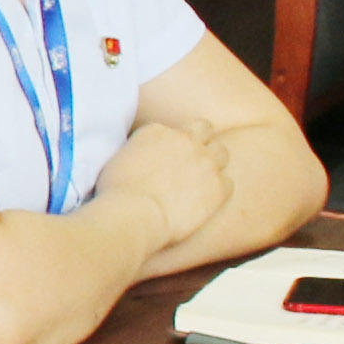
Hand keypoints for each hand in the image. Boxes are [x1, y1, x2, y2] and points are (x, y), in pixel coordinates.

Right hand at [93, 118, 221, 244]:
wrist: (133, 214)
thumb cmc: (115, 194)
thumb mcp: (117, 161)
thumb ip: (136, 152)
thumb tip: (139, 160)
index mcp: (157, 131)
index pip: (172, 130)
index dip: (171, 145)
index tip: (166, 160)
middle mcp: (184, 139)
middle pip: (203, 129)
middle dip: (200, 142)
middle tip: (191, 163)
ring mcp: (205, 160)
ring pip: (221, 151)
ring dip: (213, 163)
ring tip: (201, 182)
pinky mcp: (219, 186)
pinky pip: (228, 183)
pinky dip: (219, 192)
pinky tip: (205, 203)